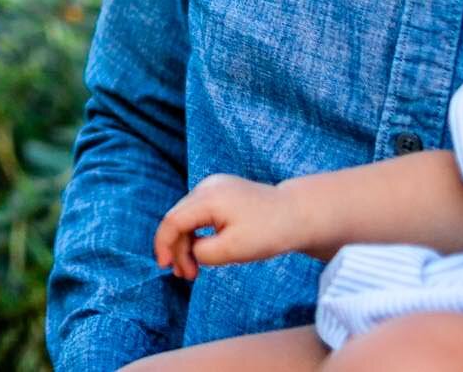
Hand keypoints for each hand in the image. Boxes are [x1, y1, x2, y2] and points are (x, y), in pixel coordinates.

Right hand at [153, 173, 304, 280]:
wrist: (299, 214)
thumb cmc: (270, 232)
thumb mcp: (234, 250)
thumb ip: (204, 253)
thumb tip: (191, 251)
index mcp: (208, 198)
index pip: (172, 221)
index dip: (163, 245)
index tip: (165, 267)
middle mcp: (207, 187)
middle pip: (178, 218)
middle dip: (177, 249)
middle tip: (186, 276)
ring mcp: (214, 186)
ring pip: (188, 217)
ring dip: (187, 243)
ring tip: (194, 269)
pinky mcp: (222, 192)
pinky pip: (199, 213)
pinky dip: (198, 233)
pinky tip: (203, 250)